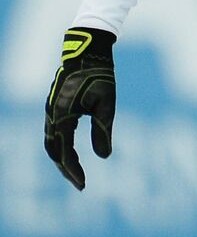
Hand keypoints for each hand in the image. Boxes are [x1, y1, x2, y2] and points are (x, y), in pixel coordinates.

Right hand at [44, 28, 116, 189]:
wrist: (88, 51)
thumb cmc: (100, 75)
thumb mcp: (106, 103)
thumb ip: (103, 129)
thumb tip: (104, 156)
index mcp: (61, 116)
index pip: (64, 153)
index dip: (73, 170)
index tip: (83, 186)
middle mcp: (52, 115)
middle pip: (53, 150)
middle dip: (65, 169)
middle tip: (79, 184)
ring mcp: (51, 110)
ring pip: (51, 142)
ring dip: (62, 158)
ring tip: (75, 171)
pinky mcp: (55, 105)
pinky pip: (54, 131)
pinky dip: (61, 145)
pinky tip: (72, 150)